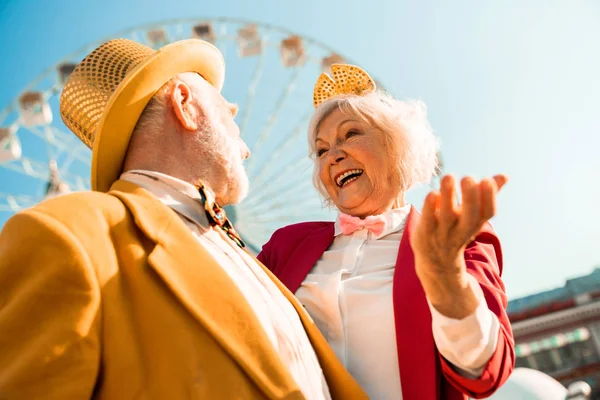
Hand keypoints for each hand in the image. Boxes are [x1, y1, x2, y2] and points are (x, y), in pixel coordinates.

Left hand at [411, 174, 506, 317]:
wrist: (436, 263)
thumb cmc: (457, 230)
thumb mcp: (473, 216)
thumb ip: (486, 195)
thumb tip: (504, 176)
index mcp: (475, 223)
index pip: (487, 212)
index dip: (489, 197)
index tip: (486, 180)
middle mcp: (461, 229)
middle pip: (470, 215)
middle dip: (471, 196)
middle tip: (468, 178)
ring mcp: (442, 232)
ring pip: (447, 215)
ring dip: (448, 195)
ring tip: (448, 176)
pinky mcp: (424, 233)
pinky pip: (427, 221)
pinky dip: (429, 208)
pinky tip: (432, 194)